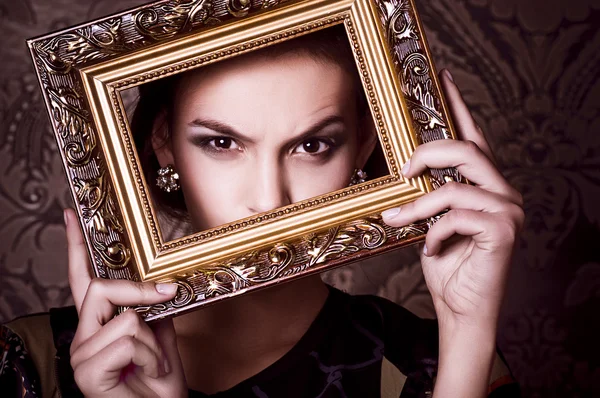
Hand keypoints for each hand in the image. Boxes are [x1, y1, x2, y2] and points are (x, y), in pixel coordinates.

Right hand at [64, 208, 187, 397]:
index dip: (75, 248)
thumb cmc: (159, 381)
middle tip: (166, 295)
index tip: (71, 217)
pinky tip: (147, 372)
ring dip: (152, 341)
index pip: (82, 280)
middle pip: (100, 289)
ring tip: (153, 363)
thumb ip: (153, 310)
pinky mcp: (86, 373)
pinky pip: (127, 340)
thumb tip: (159, 284)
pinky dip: (150, 355)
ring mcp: (81, 356)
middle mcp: (83, 336)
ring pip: (124, 318)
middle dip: (140, 292)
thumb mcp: (162, 336)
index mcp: (98, 325)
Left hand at [381, 69, 523, 328]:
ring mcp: (508, 210)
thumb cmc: (447, 264)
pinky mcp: (504, 230)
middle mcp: (502, 191)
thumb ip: (428, 193)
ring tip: (399, 219)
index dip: (457, 105)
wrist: (461, 308)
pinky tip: (431, 248)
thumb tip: (404, 169)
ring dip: (419, 204)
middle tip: (401, 170)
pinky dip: (435, 231)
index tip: (441, 75)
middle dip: (426, 154)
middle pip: (465, 149)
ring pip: (454, 185)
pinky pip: (456, 215)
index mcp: (484, 185)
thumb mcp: (431, 222)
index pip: (472, 136)